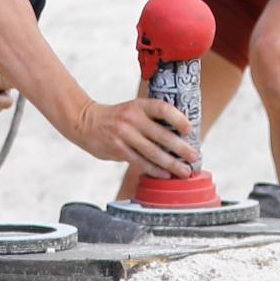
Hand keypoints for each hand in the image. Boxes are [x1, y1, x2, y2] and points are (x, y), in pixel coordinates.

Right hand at [75, 94, 197, 177]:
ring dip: (171, 163)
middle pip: (162, 134)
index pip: (162, 109)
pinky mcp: (118, 149)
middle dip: (181, 148)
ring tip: (185, 171)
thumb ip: (151, 120)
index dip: (178, 118)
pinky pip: (140, 162)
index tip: (190, 129)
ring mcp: (124, 134)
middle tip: (195, 156)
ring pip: (153, 152)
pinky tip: (165, 174)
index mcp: (139, 106)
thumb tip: (178, 136)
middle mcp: (132, 119)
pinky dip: (154, 169)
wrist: (85, 121)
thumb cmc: (116, 117)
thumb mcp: (132, 109)